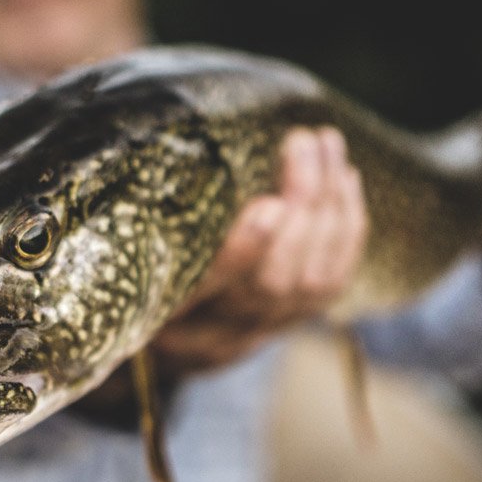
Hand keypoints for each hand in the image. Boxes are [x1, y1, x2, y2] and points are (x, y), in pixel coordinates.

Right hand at [150, 126, 367, 376]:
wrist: (170, 340)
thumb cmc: (141, 282)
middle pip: (275, 282)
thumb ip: (148, 226)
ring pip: (313, 281)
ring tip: (327, 144)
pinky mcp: (295, 319)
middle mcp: (220, 337)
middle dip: (301, 207)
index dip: (246, 251)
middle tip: (302, 142)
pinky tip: (345, 179)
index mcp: (171, 322)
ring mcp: (263, 332)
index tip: (271, 206)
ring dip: (330, 206)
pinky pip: (333, 280)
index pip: (213, 291)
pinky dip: (347, 228)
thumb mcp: (134, 258)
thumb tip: (160, 167)